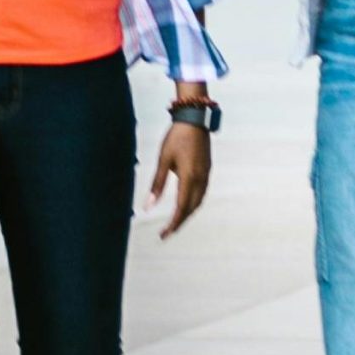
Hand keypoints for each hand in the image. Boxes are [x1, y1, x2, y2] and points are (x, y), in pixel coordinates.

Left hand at [145, 120, 211, 237]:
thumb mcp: (163, 160)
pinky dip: (193, 202)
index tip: (164, 235)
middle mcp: (201, 179)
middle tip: (167, 232)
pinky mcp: (207, 169)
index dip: (173, 224)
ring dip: (188, 212)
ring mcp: (206, 174)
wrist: (194, 119)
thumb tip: (148, 206)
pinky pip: (202, 192)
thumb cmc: (176, 137)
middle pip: (192, 208)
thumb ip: (157, 185)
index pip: (181, 208)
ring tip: (175, 220)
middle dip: (180, 221)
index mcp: (189, 178)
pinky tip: (185, 202)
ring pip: (199, 201)